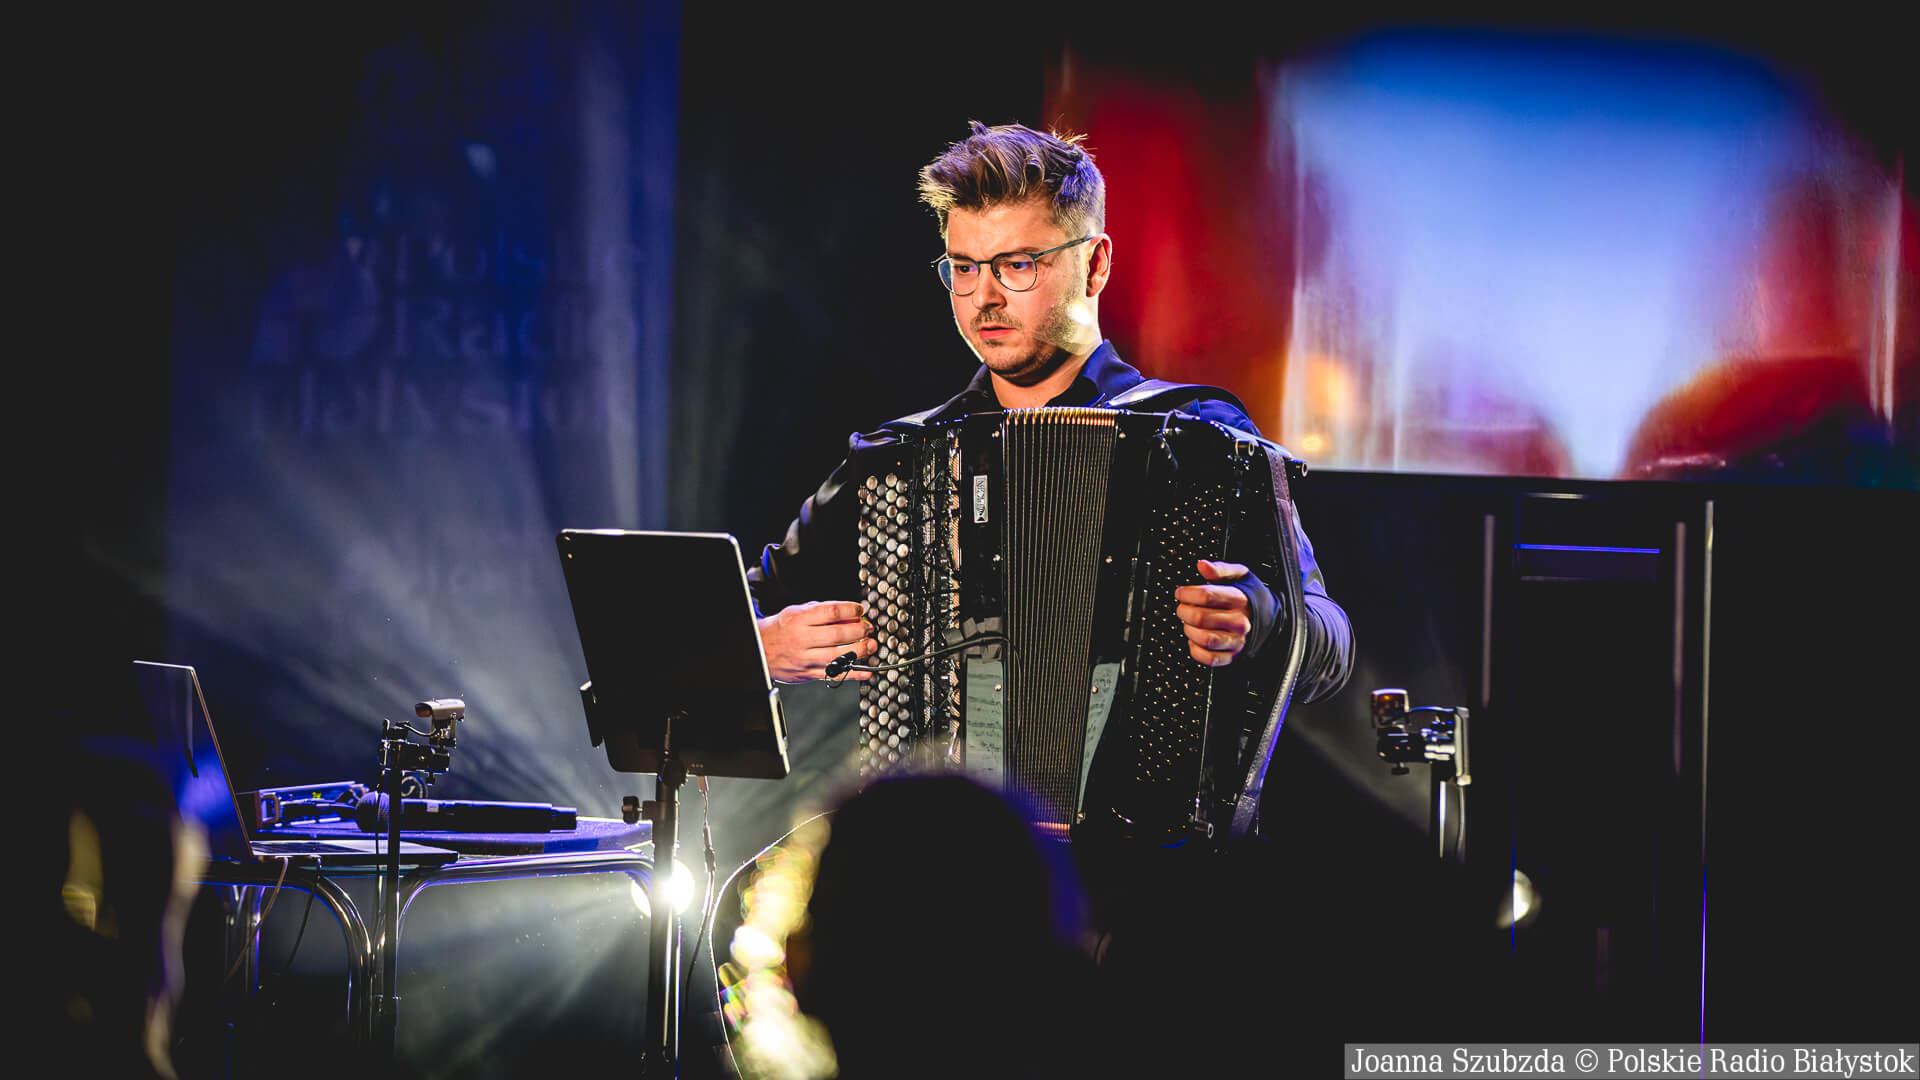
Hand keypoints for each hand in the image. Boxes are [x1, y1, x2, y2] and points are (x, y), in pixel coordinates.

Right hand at [758, 600, 875, 682]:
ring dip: (859, 651)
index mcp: (799, 620)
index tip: (860, 609)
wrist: (760, 649)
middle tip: (869, 628)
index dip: (850, 609)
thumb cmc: (782, 628)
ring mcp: (805, 659)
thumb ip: (822, 611)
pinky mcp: (808, 674)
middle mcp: (801, 639)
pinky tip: (866, 672)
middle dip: (859, 630)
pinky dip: (853, 674)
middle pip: (836, 635)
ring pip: (837, 656)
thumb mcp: (797, 612)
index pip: (830, 612)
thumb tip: (850, 613)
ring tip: (871, 645)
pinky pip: (833, 675)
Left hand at [1174, 559, 1252, 666]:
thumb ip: (1220, 569)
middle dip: (1184, 611)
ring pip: (1204, 639)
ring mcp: (1236, 640)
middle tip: (1182, 607)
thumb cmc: (1248, 596)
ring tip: (1189, 622)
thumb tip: (1202, 565)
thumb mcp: (1239, 576)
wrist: (1269, 619)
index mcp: (1240, 600)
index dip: (1187, 593)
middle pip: (1200, 618)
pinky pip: (1208, 658)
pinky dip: (1195, 649)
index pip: (1207, 596)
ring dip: (1189, 630)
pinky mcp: (1231, 656)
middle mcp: (1240, 622)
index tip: (1181, 593)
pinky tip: (1195, 638)